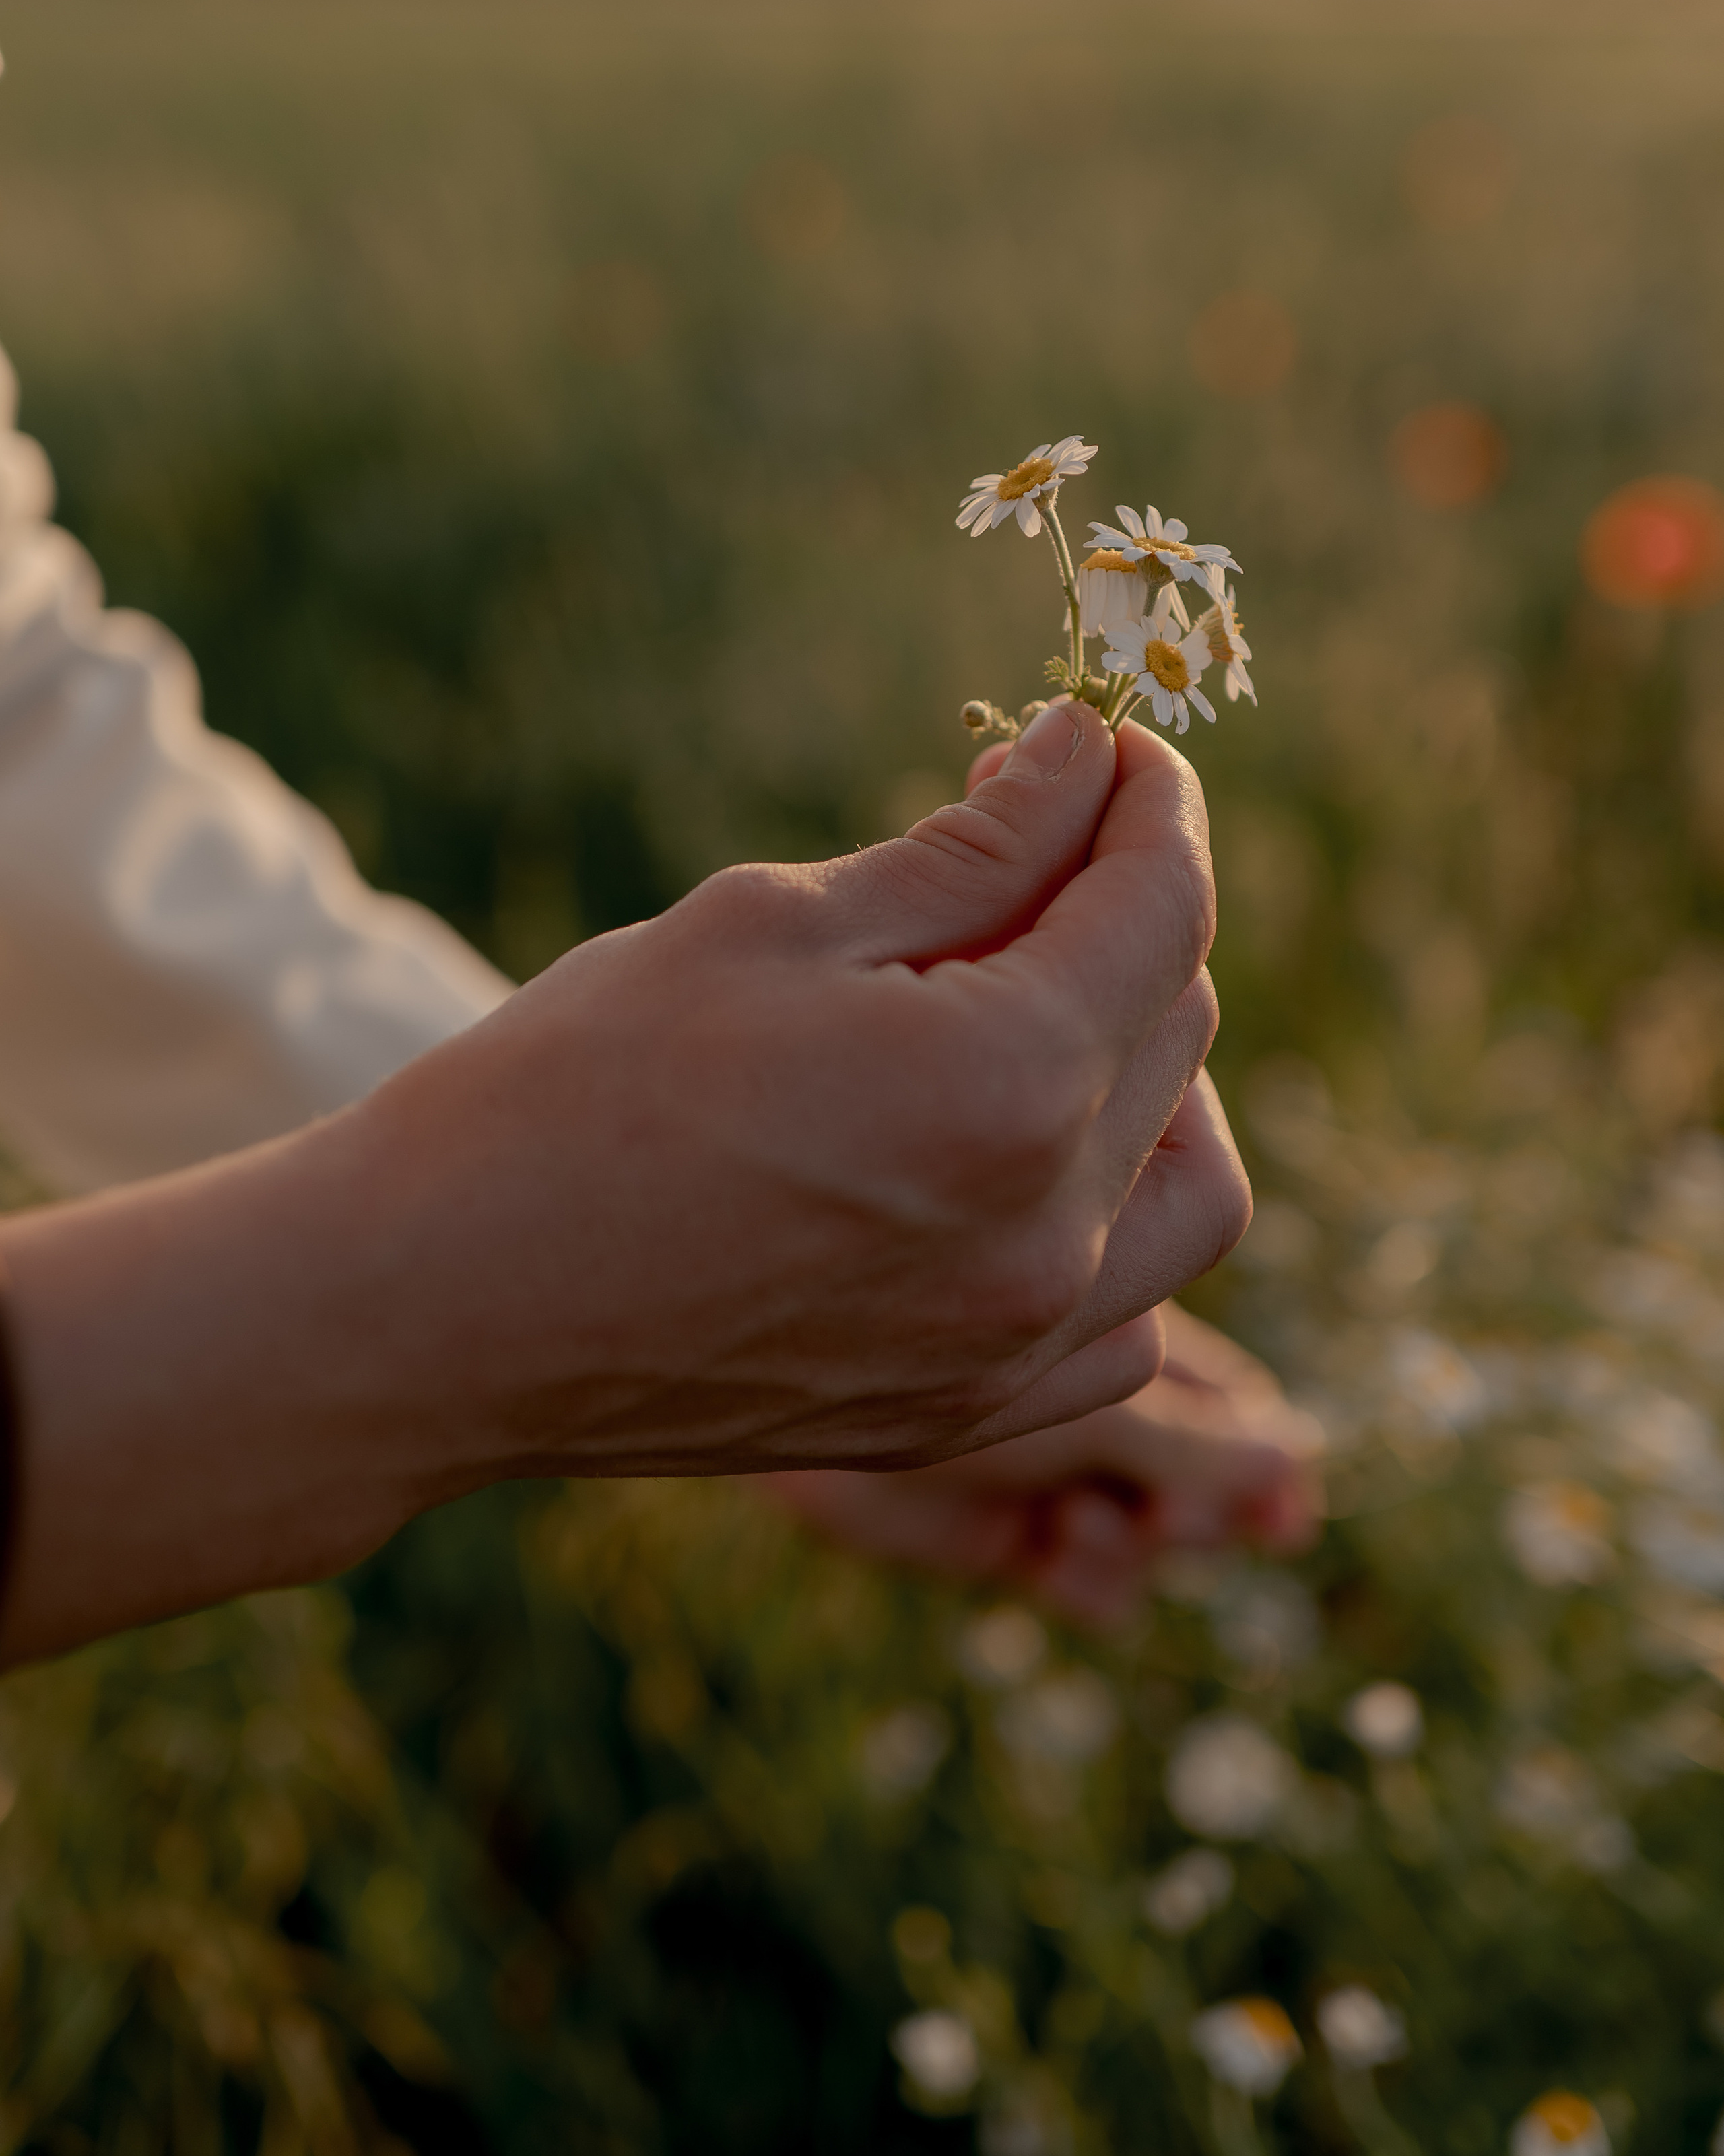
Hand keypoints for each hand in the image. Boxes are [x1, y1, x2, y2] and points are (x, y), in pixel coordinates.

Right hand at [3, 703, 1250, 1656]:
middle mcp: (1047, 1238)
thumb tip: (1086, 757)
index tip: (1107, 742)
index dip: (1149, 799)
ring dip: (1159, 1068)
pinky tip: (1026, 1153)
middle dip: (1130, 902)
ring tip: (1050, 1001)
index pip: (1160, 907)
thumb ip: (971, 849)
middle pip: (1182, 1024)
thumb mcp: (771, 924)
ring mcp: (1017, 1350)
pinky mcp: (970, 1414)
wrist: (439, 1308)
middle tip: (1036, 834)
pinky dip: (1118, 1214)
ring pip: (1195, 1183)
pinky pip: (1130, 1310)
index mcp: (1003, 1089)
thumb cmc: (575, 1086)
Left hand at [763, 1301, 1321, 1624]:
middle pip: (1195, 1478)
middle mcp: (1094, 1408)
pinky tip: (1059, 1552)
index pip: (1229, 1405)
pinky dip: (1091, 1580)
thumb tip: (1297, 1463)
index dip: (1262, 1459)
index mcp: (1126, 1340)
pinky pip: (1088, 1579)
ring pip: (1145, 1538)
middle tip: (1173, 1519)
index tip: (1286, 1511)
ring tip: (1087, 1522)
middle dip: (1200, 1509)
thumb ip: (1191, 1441)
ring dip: (1136, 1547)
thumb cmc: (954, 1354)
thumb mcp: (1096, 1397)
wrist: (811, 1392)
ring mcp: (1051, 1471)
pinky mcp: (1004, 1535)